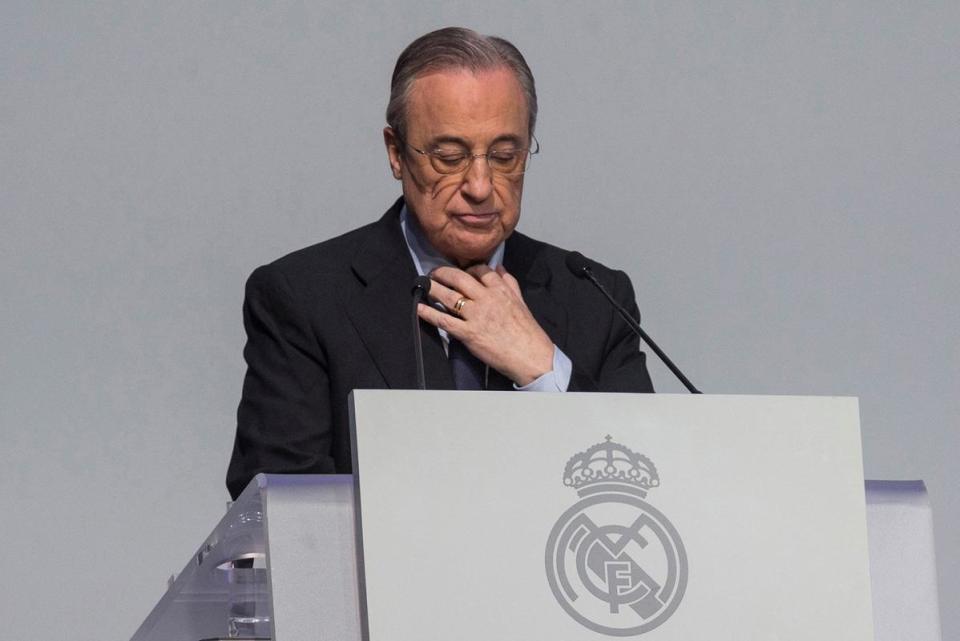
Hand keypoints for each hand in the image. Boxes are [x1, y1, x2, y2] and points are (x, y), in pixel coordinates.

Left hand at [417, 264, 554, 386]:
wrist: (531, 356)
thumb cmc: (528, 332)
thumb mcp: (521, 302)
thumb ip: (509, 283)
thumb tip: (499, 268)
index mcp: (501, 290)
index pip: (480, 270)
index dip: (467, 267)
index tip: (460, 270)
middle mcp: (487, 299)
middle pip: (459, 278)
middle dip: (443, 273)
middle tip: (434, 273)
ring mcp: (476, 316)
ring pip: (449, 296)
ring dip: (433, 288)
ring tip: (424, 285)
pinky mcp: (468, 334)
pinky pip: (444, 320)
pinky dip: (429, 313)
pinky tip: (419, 308)